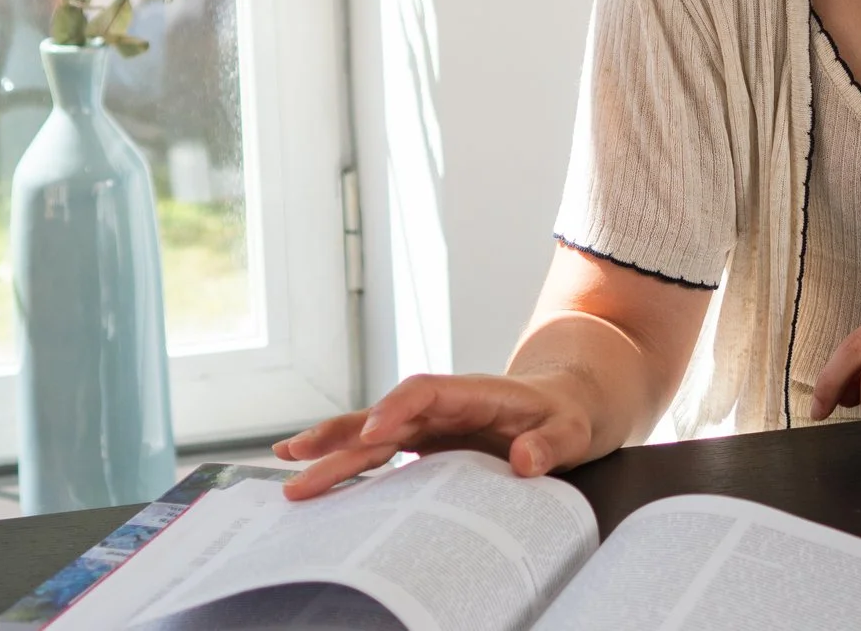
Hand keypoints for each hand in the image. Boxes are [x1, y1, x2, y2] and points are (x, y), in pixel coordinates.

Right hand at [272, 371, 595, 499]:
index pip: (426, 392)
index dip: (399, 409)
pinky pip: (380, 448)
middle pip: (384, 414)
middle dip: (343, 434)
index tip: (376, 434)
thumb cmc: (567, 417)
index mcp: (474, 393)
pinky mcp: (425, 440)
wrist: (564, 405)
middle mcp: (443, 404)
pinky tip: (313, 469)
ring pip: (372, 430)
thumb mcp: (573, 431)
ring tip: (288, 462)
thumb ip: (551, 444)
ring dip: (332, 445)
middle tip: (300, 456)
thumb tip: (524, 460)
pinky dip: (347, 457)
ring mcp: (430, 422)